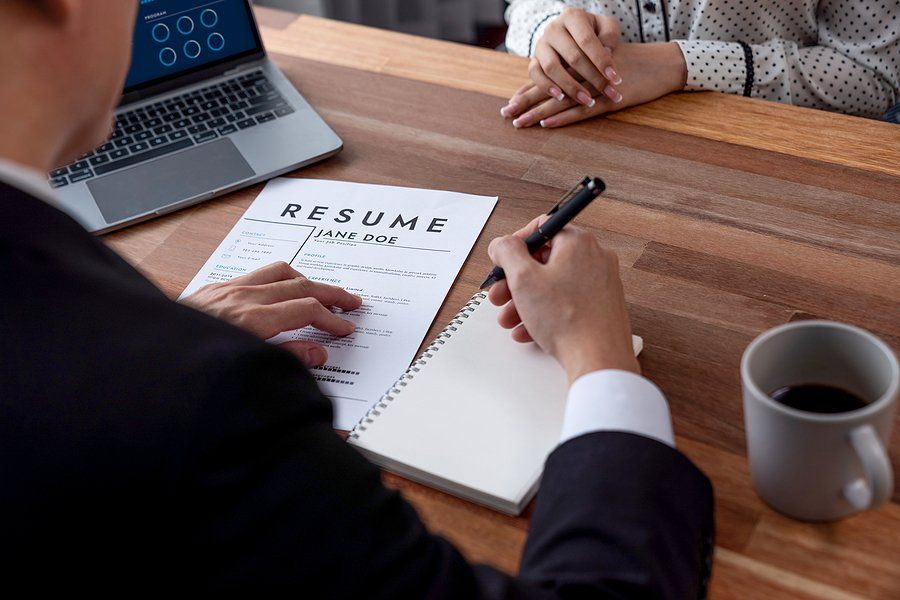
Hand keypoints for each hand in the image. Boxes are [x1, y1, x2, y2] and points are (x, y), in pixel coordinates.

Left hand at [181, 262, 361, 366]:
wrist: (149, 353)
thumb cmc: (193, 367)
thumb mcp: (246, 368)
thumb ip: (286, 358)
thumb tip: (318, 352)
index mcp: (251, 319)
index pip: (305, 311)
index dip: (331, 319)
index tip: (345, 328)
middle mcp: (241, 298)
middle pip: (299, 286)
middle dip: (330, 293)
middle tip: (351, 302)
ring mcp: (227, 289)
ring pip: (279, 271)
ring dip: (306, 280)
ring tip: (322, 292)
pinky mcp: (215, 288)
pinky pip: (256, 273)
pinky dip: (279, 278)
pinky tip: (283, 288)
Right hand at [487, 218, 638, 383]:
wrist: (599, 358)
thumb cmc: (567, 319)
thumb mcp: (523, 278)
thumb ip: (507, 251)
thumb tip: (502, 243)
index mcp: (578, 242)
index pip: (542, 227)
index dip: (516, 243)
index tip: (502, 259)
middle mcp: (594, 258)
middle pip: (545, 261)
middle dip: (515, 280)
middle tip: (500, 295)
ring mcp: (601, 283)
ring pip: (553, 285)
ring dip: (526, 300)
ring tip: (509, 319)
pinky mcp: (602, 306)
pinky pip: (567, 303)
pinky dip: (545, 313)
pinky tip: (528, 331)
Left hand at [502, 42, 687, 128]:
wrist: (660, 64)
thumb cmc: (631, 65)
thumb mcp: (603, 63)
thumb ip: (583, 71)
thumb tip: (561, 85)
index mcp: (580, 63)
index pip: (549, 76)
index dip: (529, 89)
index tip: (511, 101)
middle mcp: (584, 73)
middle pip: (549, 88)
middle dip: (526, 101)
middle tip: (506, 113)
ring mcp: (595, 87)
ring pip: (561, 100)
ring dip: (538, 112)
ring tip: (520, 122)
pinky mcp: (608, 100)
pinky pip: (582, 110)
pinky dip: (563, 117)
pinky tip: (547, 123)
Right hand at [504, 8, 622, 110]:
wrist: (569, 32)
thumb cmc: (593, 31)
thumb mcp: (605, 26)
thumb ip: (609, 37)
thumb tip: (607, 55)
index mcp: (572, 17)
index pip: (587, 41)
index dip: (601, 61)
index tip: (615, 78)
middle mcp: (553, 29)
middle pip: (572, 57)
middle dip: (592, 78)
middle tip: (607, 92)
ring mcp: (541, 45)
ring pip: (552, 68)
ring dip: (571, 87)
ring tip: (587, 100)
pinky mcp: (534, 60)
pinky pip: (535, 74)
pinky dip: (546, 87)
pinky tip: (561, 98)